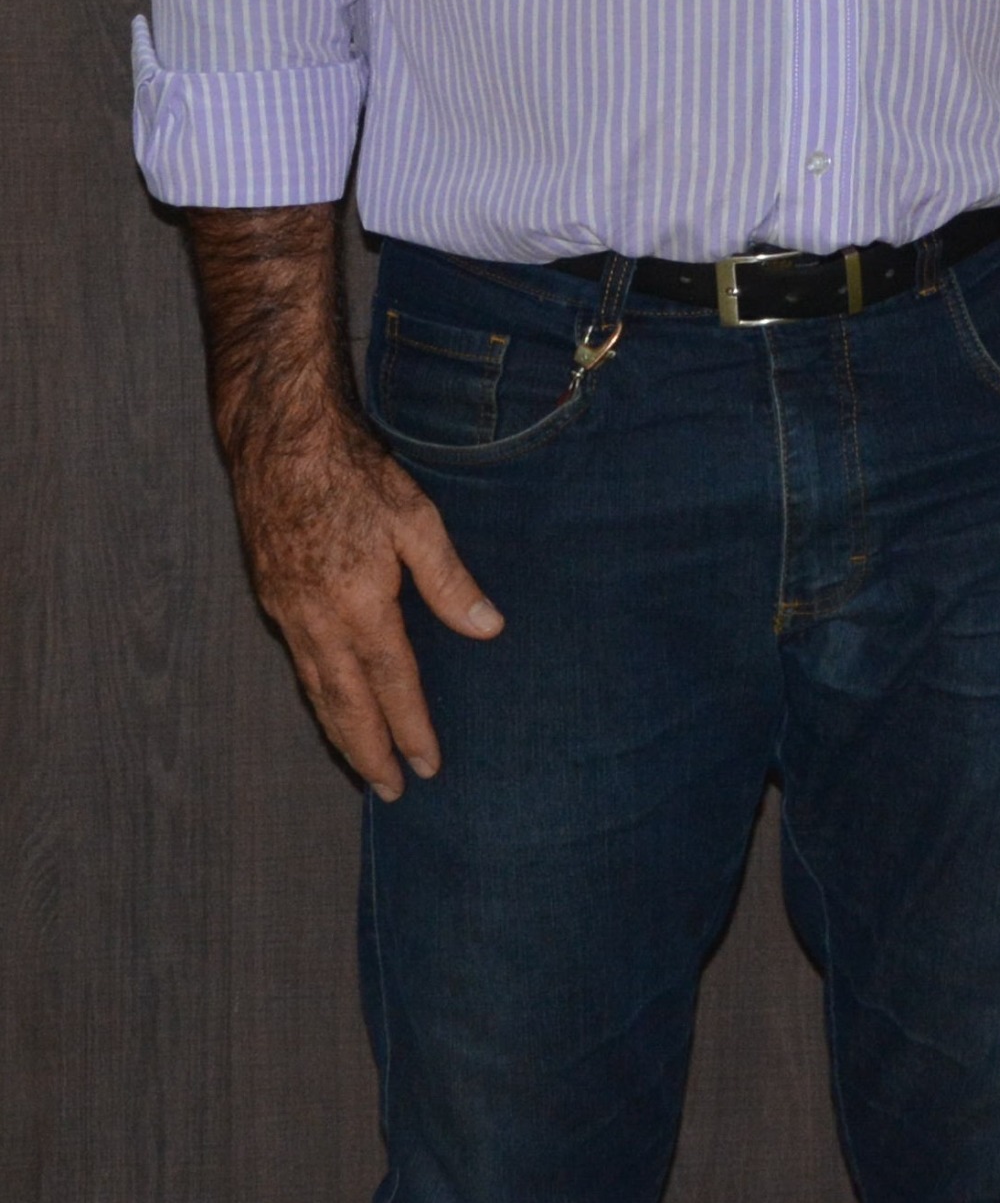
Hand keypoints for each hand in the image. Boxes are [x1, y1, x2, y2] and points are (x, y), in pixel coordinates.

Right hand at [180, 203, 499, 800]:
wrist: (280, 444)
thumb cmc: (355, 476)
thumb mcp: (417, 521)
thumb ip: (450, 582)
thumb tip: (488, 629)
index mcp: (358, 607)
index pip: (392, 685)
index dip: (411, 730)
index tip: (428, 766)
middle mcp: (315, 622)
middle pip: (345, 705)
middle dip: (369, 752)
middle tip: (392, 792)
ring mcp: (287, 614)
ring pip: (316, 691)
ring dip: (341, 732)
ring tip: (364, 766)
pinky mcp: (273, 599)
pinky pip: (299, 665)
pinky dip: (318, 697)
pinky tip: (333, 704)